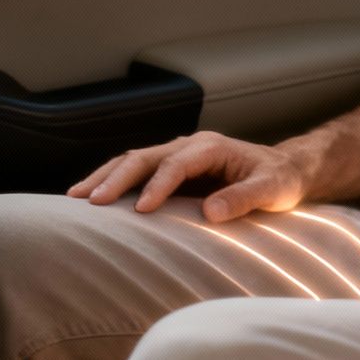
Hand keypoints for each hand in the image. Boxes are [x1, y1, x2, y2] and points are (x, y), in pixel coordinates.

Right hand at [67, 131, 307, 219]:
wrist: (284, 170)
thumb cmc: (279, 180)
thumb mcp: (272, 190)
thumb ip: (243, 198)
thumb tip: (210, 212)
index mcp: (211, 147)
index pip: (176, 164)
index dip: (158, 185)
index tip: (142, 210)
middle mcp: (189, 146)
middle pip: (143, 157)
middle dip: (115, 178)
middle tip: (90, 201)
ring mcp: (177, 156)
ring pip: (132, 161)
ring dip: (105, 177)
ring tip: (75, 197)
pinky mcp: (171, 171)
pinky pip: (136, 173)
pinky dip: (112, 182)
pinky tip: (91, 198)